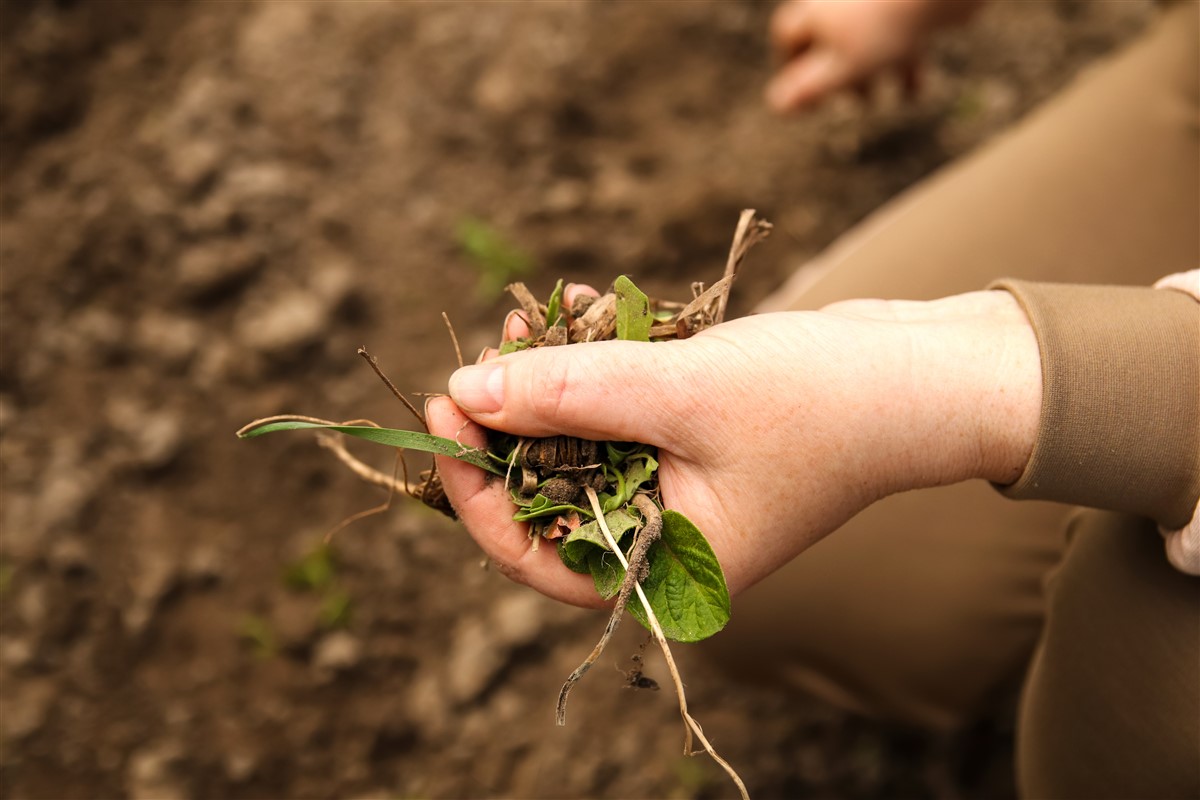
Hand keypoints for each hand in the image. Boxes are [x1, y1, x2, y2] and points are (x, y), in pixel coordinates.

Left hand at [427, 290, 1039, 606]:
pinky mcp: (694, 432)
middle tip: (481, 353)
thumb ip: (571, 394)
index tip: (446, 413)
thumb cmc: (824, 401)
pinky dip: (597, 358)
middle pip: (553, 494)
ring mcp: (683, 482)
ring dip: (549, 379)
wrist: (927, 371)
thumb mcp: (683, 394)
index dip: (479, 494)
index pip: (541, 557)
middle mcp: (671, 535)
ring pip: (583, 439)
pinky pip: (622, 403)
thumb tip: (467, 392)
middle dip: (510, 423)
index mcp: (671, 567)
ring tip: (524, 315)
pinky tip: (577, 303)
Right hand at [766, 0, 983, 112]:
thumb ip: (809, 88)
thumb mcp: (843, 68)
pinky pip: (899, 32)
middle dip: (841, 74)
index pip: (787, 34)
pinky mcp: (906, 2)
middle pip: (829, 38)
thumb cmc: (887, 28)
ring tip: (891, 99)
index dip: (788, 64)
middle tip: (858, 100)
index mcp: (817, 11)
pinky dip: (903, 59)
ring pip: (868, 39)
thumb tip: (776, 106)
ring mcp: (875, 0)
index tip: (803, 91)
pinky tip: (917, 90)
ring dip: (876, 72)